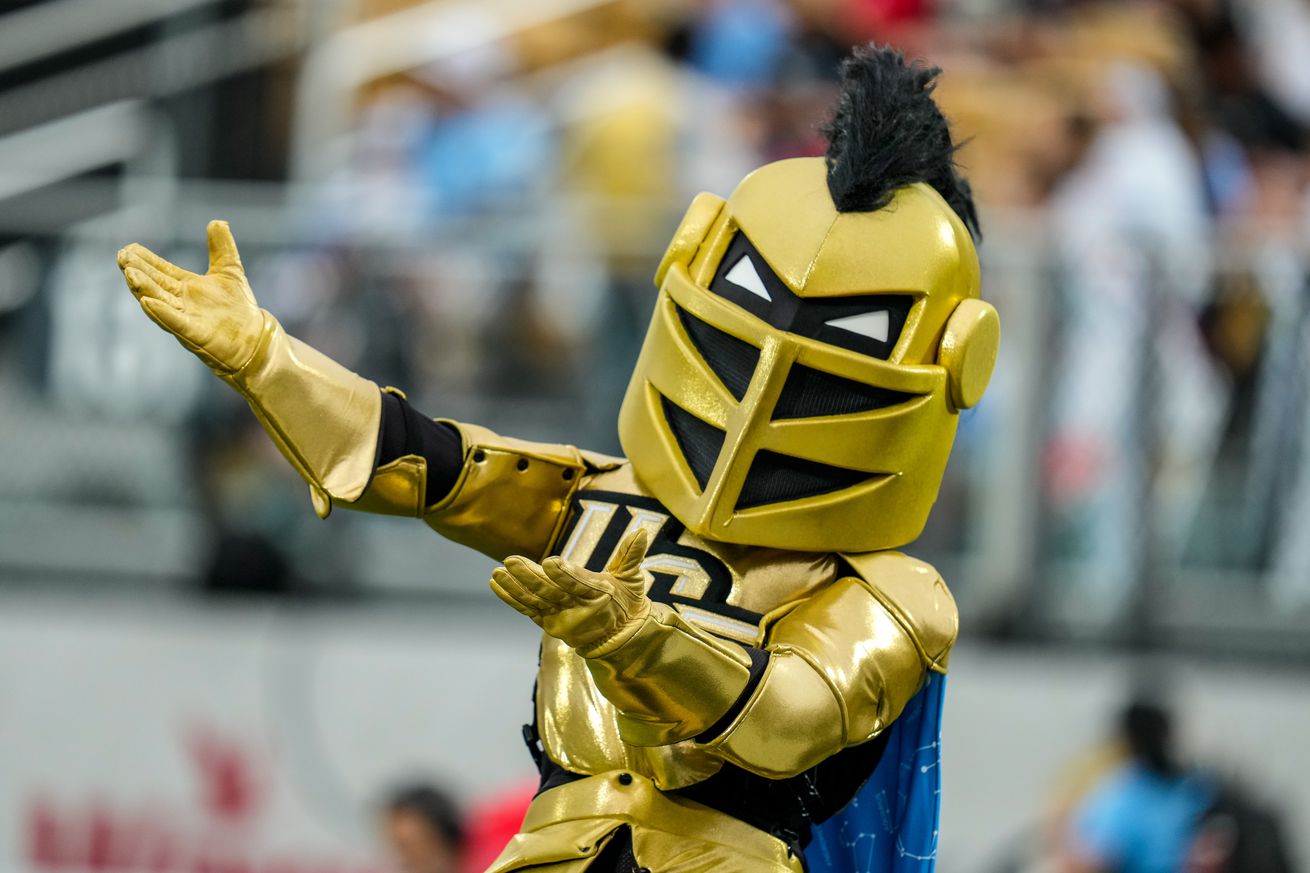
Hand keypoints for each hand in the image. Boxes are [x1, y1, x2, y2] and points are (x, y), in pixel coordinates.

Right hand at [117, 220, 264, 373]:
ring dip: (144, 289)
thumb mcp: (230, 271)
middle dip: (138, 272)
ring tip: (129, 274)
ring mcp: (186, 319)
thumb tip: (217, 221)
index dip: (145, 260)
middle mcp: (181, 303)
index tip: (129, 248)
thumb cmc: (240, 308)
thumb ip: (221, 248)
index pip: (161, 271)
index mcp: (187, 287)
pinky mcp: (196, 335)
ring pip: (159, 302)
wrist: (256, 339)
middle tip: (122, 257)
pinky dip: (161, 313)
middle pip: (155, 285)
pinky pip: (175, 323)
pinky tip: (146, 302)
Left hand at [491, 529, 651, 657]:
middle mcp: (578, 611)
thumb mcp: (632, 578)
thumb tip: (642, 532)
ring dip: (514, 587)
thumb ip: (631, 555)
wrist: (619, 636)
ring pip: (535, 602)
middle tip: (511, 560)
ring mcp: (561, 620)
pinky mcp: (548, 623)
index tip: (549, 561)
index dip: (564, 574)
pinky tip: (496, 583)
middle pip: (551, 593)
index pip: (579, 585)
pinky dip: (510, 597)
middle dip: (529, 577)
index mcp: (600, 597)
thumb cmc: (626, 601)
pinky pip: (527, 610)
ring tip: (497, 572)